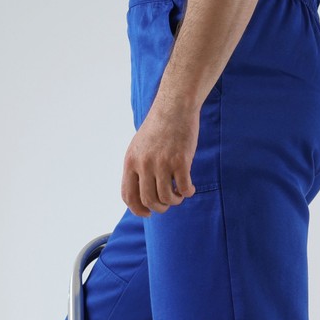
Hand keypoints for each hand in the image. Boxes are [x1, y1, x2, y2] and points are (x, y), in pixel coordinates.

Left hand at [121, 101, 198, 216]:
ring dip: (175, 201)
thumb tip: (142, 192)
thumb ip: (138, 166)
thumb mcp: (139, 145)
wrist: (174, 107)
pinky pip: (184, 188)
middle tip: (168, 202)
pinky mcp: (180, 161)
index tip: (148, 213)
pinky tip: (190, 188)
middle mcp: (144, 164)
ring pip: (167, 198)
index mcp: (131, 161)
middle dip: (160, 208)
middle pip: (149, 200)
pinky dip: (188, 192)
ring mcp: (162, 163)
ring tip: (179, 194)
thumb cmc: (159, 127)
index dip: (138, 210)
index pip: (128, 195)